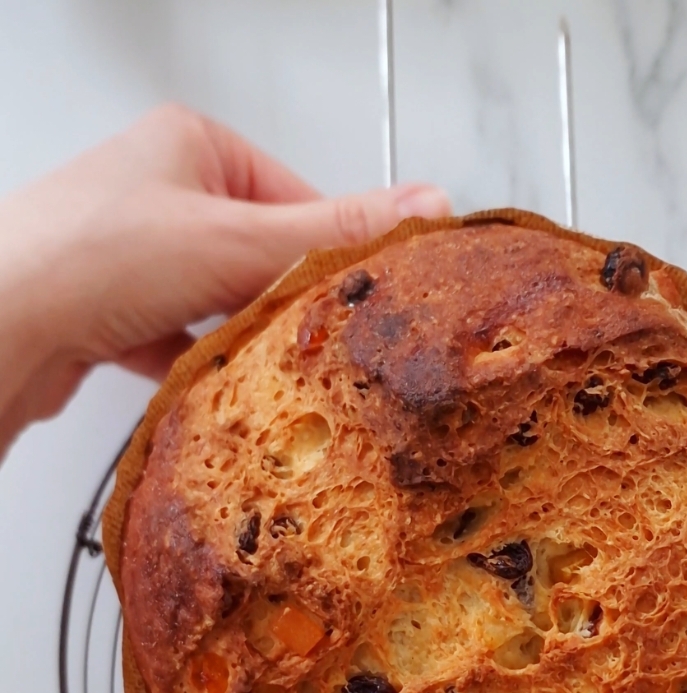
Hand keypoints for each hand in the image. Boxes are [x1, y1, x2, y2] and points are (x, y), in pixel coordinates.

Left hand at [0, 103, 449, 452]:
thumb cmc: (90, 257)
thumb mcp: (235, 238)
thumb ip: (333, 230)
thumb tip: (423, 204)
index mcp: (194, 145)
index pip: (297, 195)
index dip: (331, 251)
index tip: (357, 295)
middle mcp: (160, 191)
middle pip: (260, 254)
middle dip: (281, 302)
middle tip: (310, 339)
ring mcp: (133, 253)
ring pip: (220, 301)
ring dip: (239, 337)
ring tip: (258, 364)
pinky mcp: (114, 311)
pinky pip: (181, 339)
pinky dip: (199, 362)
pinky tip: (210, 380)